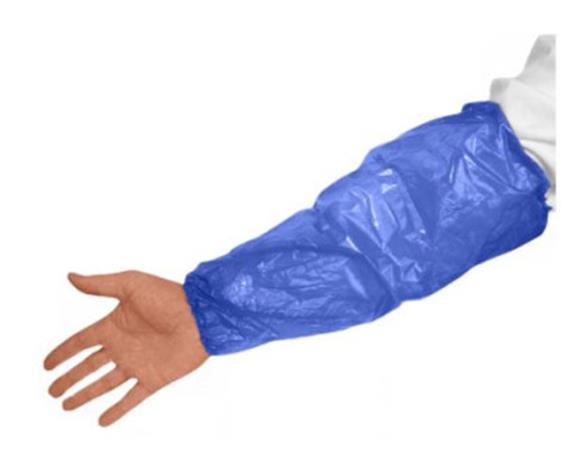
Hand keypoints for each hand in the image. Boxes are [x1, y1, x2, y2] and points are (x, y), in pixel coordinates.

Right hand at [44, 270, 208, 425]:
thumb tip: (70, 276)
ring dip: (85, 395)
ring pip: (104, 384)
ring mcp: (137, 364)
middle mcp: (123, 346)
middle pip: (88, 366)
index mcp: (115, 324)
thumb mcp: (131, 285)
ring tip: (66, 405)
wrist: (201, 316)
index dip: (63, 353)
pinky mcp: (153, 378)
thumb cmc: (168, 296)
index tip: (45, 365)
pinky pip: (131, 399)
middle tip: (52, 391)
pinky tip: (101, 421)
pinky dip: (117, 411)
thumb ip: (100, 284)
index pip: (81, 342)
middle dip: (69, 378)